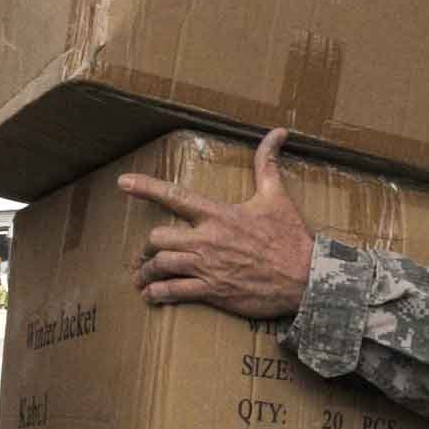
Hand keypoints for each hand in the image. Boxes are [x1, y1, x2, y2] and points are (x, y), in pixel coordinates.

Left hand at [120, 129, 314, 318]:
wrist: (305, 278)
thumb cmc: (291, 239)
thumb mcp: (277, 197)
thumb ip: (267, 164)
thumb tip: (278, 132)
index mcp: (219, 214)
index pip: (175, 196)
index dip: (146, 187)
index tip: (123, 183)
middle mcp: (208, 239)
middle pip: (159, 237)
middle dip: (148, 246)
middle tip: (145, 253)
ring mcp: (208, 267)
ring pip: (161, 265)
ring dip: (147, 272)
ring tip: (141, 278)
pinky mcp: (213, 291)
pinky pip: (175, 292)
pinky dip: (158, 294)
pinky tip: (152, 296)